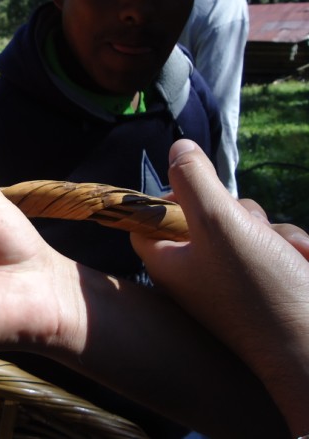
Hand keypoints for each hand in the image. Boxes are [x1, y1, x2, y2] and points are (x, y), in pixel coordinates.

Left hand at [130, 139, 308, 435]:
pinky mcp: (266, 283)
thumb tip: (177, 149)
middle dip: (238, 211)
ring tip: (284, 253)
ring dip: (271, 230)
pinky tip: (301, 261)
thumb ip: (195, 182)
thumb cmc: (261, 290)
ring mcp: (232, 279)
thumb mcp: (220, 224)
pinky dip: (289, 247)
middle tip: (248, 229)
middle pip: (204, 214)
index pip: (147, 219)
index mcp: (168, 262)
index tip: (195, 189)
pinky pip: (272, 245)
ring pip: (246, 226)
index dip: (167, 197)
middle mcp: (196, 272)